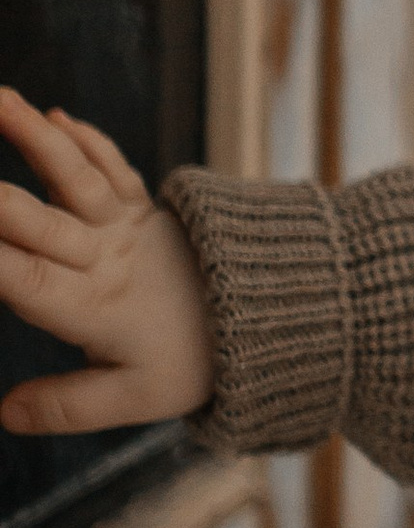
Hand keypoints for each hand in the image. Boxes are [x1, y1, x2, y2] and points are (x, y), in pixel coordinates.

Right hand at [0, 92, 213, 434]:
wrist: (273, 319)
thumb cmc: (194, 362)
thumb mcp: (135, 399)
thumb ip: (66, 407)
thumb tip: (3, 414)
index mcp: (93, 307)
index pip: (23, 279)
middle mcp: (104, 258)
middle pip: (34, 220)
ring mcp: (126, 225)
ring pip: (75, 176)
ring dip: (34, 136)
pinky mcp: (144, 207)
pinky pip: (114, 167)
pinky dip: (87, 140)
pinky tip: (55, 113)